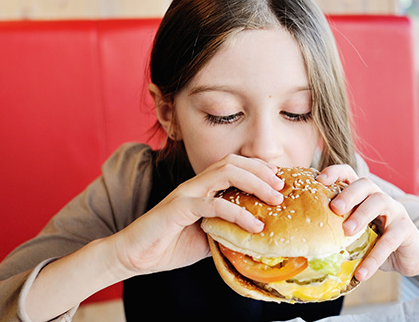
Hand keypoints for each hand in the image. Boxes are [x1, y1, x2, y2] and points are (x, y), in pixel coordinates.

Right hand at [109, 154, 284, 277]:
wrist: (136, 256)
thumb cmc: (170, 245)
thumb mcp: (208, 236)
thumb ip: (228, 229)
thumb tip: (259, 235)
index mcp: (203, 188)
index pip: (234, 166)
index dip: (259, 169)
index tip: (280, 181)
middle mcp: (196, 184)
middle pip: (233, 162)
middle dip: (262, 171)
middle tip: (282, 188)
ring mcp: (186, 193)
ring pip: (225, 172)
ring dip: (255, 183)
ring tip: (275, 200)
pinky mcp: (178, 207)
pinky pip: (212, 204)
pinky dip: (237, 212)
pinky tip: (254, 225)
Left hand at [317, 165, 418, 281]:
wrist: (409, 257)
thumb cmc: (375, 242)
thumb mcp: (354, 234)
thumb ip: (336, 230)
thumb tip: (302, 244)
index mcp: (363, 195)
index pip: (349, 174)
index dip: (335, 172)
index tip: (319, 180)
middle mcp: (379, 197)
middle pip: (364, 184)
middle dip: (348, 193)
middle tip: (334, 208)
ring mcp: (395, 211)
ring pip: (380, 202)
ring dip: (362, 215)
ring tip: (347, 232)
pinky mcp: (407, 229)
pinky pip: (391, 239)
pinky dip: (375, 257)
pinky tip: (362, 272)